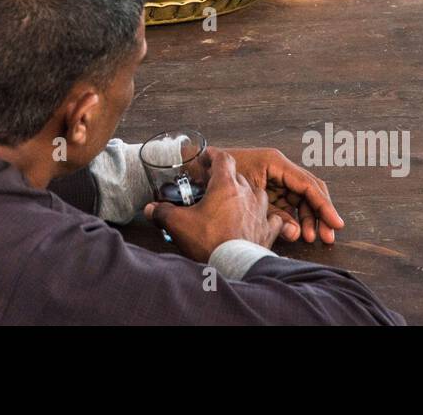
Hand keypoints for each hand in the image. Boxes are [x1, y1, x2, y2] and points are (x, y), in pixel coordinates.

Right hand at [142, 149, 283, 262]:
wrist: (233, 266)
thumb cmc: (209, 241)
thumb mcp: (178, 224)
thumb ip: (162, 212)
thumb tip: (150, 209)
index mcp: (225, 186)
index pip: (223, 159)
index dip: (214, 155)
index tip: (206, 158)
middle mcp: (246, 194)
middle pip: (238, 176)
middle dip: (226, 179)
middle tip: (213, 187)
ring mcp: (260, 212)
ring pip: (258, 193)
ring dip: (248, 195)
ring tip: (237, 202)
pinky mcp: (268, 230)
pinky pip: (273, 217)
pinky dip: (267, 217)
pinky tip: (259, 221)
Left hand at [222, 146, 343, 244]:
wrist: (194, 171)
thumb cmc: (216, 175)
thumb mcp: (244, 193)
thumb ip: (271, 213)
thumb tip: (295, 232)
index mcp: (275, 162)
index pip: (307, 184)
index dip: (323, 204)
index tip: (335, 222)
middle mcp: (279, 168)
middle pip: (310, 191)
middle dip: (320, 214)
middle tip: (327, 236)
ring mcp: (276, 179)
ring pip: (302, 200)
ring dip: (310, 219)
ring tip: (312, 238)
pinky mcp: (271, 190)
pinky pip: (290, 205)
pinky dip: (296, 219)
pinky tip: (299, 234)